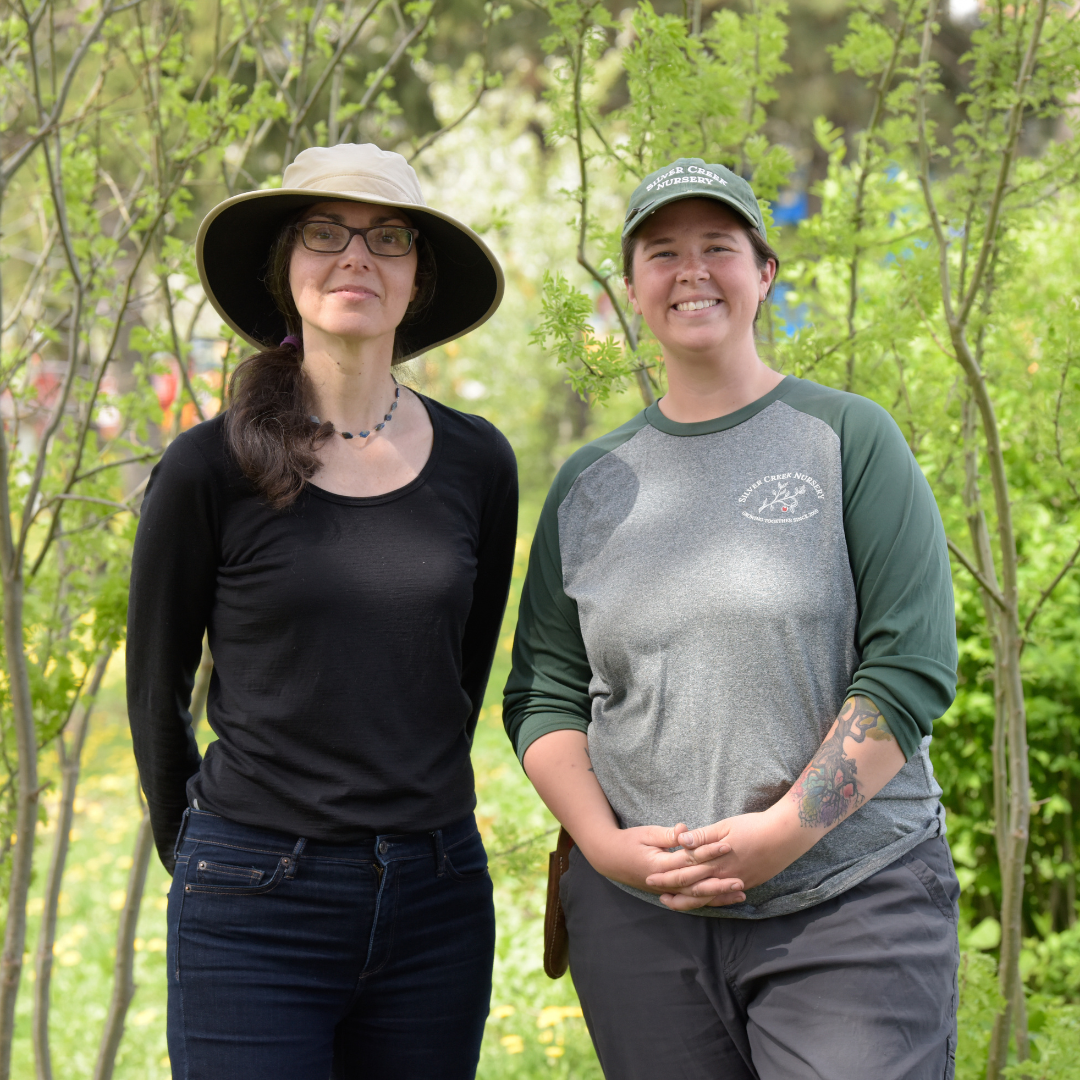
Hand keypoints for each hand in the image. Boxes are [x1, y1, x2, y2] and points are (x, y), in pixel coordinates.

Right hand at [579, 823, 746, 906]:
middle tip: (740, 878)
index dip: (708, 852)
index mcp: (659, 865)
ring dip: (717, 895)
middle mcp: (664, 881)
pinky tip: (724, 899)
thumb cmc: (628, 842)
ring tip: (739, 893)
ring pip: (695, 896)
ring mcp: (666, 889)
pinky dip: (708, 900)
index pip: (688, 859)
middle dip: (719, 881)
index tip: (726, 845)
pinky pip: (690, 899)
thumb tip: (685, 830)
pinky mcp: (668, 892)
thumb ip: (667, 834)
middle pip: (696, 883)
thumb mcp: (646, 833)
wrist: (609, 858)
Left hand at [643, 807, 809, 911]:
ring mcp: (736, 883)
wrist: (786, 836)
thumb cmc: (754, 826)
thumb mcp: (725, 826)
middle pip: (693, 888)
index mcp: (715, 861)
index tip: (650, 877)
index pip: (685, 871)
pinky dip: (711, 900)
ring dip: (689, 900)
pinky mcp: (747, 884)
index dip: (666, 876)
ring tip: (674, 902)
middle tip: (655, 893)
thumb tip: (680, 842)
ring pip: (708, 897)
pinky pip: (724, 897)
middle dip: (673, 891)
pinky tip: (704, 901)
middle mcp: (724, 876)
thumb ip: (702, 837)